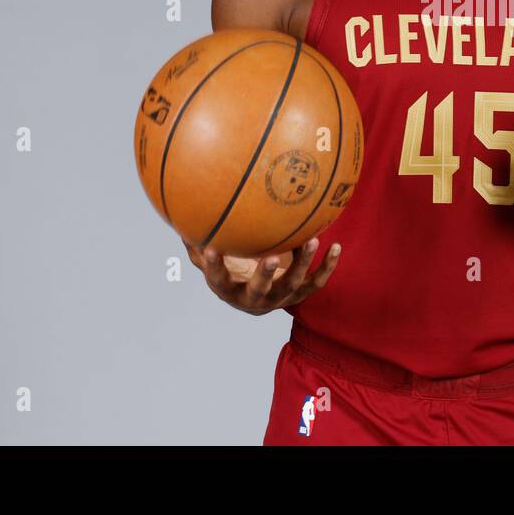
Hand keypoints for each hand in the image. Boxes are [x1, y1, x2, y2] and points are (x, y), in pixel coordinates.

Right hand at [182, 236, 341, 315]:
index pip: (218, 281)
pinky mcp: (300, 294)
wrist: (258, 299)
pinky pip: (317, 282)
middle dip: (265, 275)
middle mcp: (255, 298)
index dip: (214, 267)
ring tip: (312, 240)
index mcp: (230, 290)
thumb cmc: (232, 271)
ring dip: (303, 263)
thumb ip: (197, 245)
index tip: (211, 249)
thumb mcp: (214, 261)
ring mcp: (280, 298)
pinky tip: (335, 246)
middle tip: (271, 257)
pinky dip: (327, 266)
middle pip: (259, 290)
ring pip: (293, 284)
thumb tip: (177, 215)